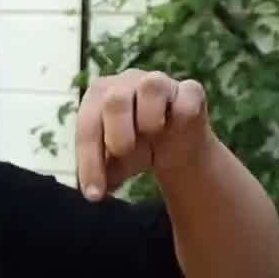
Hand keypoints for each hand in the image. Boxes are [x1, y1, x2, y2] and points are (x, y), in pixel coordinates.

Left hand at [75, 68, 213, 200]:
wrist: (175, 145)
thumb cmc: (136, 149)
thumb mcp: (114, 164)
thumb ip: (101, 173)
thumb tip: (94, 192)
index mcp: (99, 96)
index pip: (88, 126)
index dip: (89, 162)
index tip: (94, 195)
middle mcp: (126, 82)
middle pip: (115, 100)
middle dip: (118, 136)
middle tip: (125, 153)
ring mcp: (159, 82)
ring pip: (152, 85)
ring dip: (149, 118)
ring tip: (152, 133)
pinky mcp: (190, 90)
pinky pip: (187, 97)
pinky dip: (182, 115)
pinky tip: (178, 129)